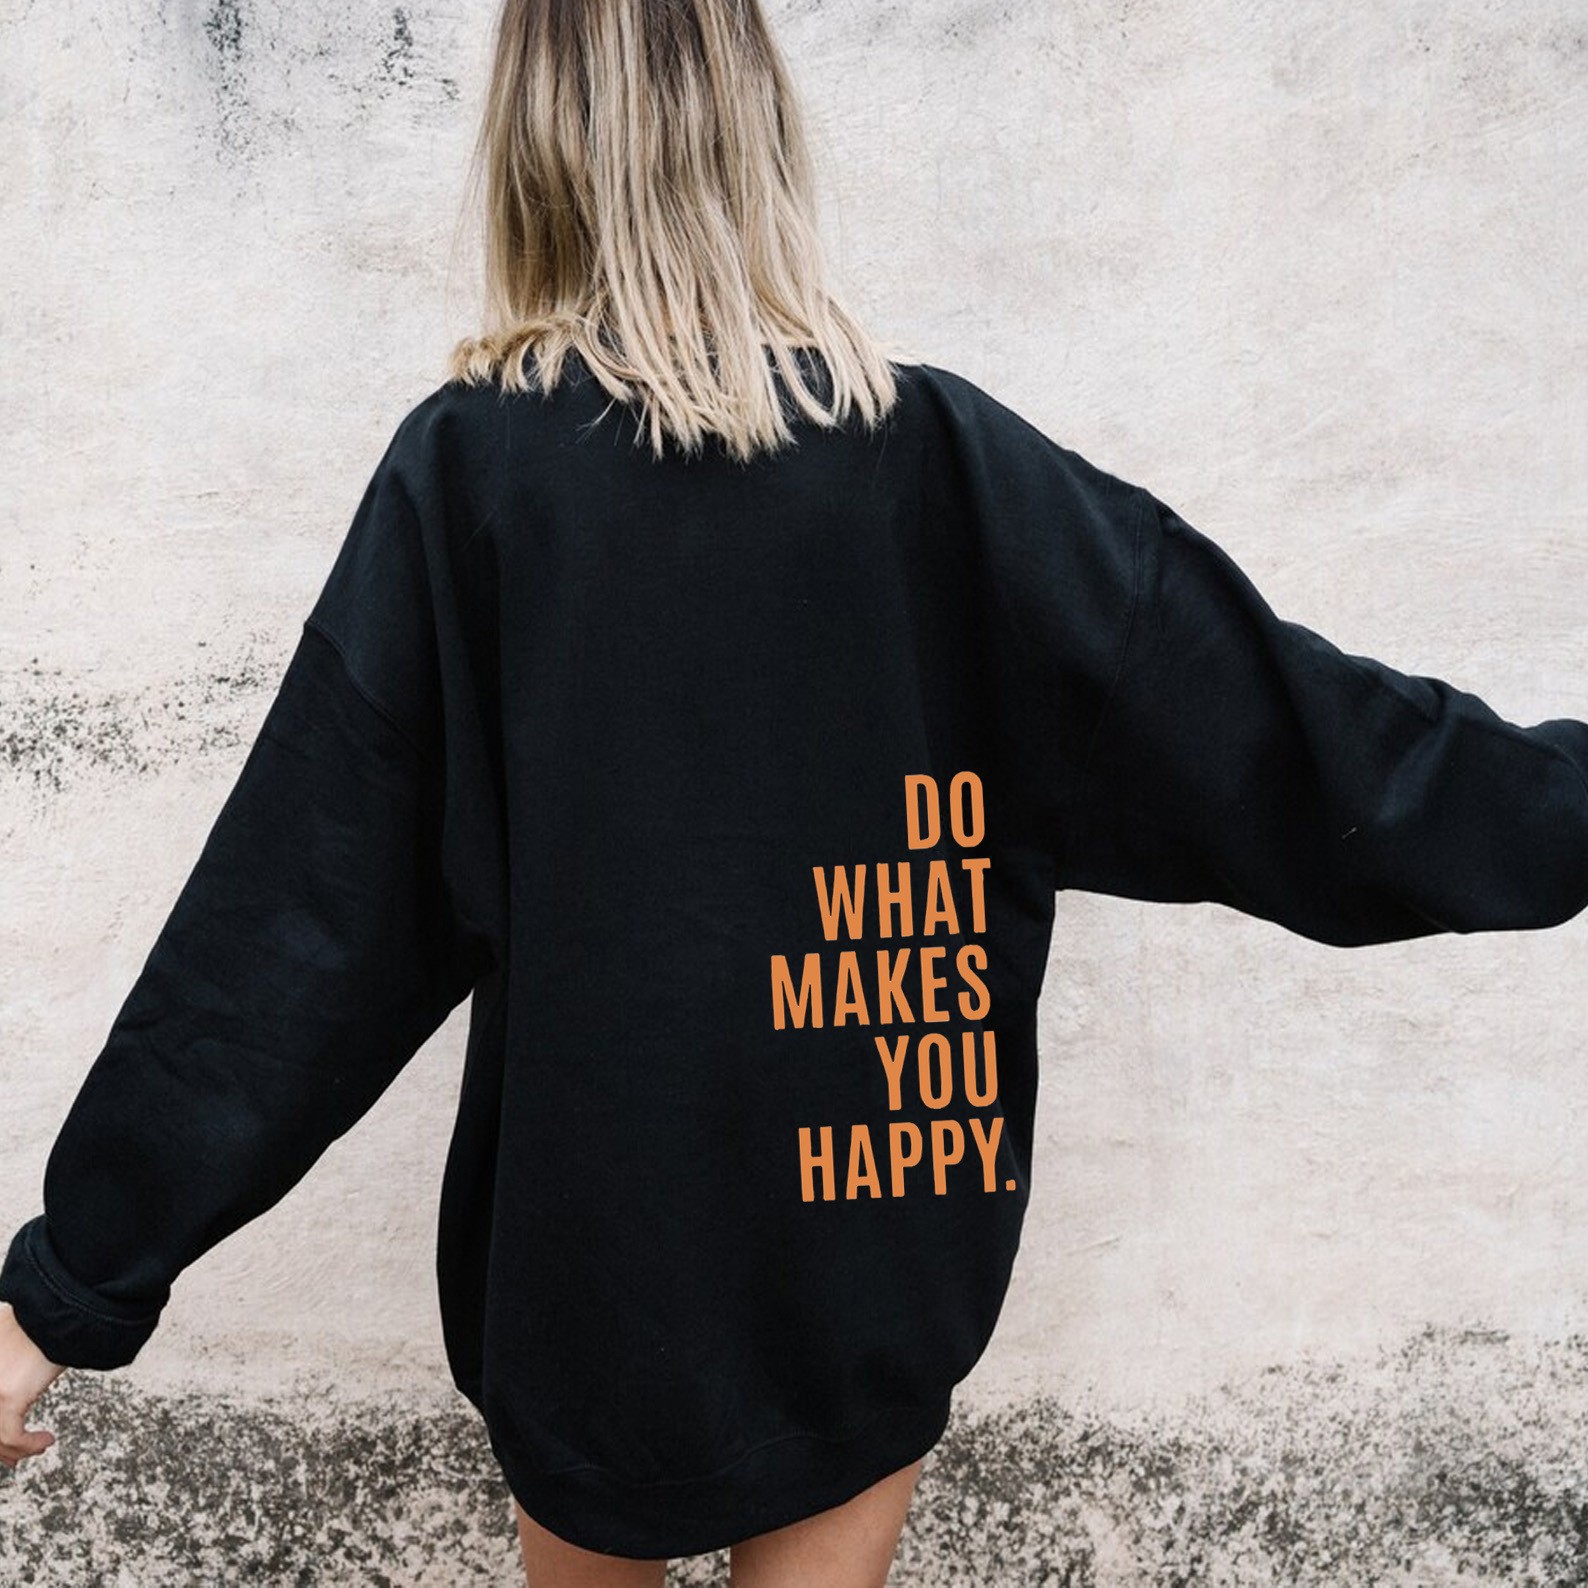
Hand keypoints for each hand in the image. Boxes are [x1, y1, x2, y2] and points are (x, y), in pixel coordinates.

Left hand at [0, 1302, 63, 1469]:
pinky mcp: (6, 1396)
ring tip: (35, 1448)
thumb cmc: (38, 1322)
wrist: (55, 1309)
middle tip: (13, 1456)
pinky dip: (29, 1445)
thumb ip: (3, 1367)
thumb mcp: (9, 1347)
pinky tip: (44, 1441)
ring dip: (17, 1449)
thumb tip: (10, 1385)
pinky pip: (12, 1436)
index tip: (3, 1444)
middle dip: (1, 1447)